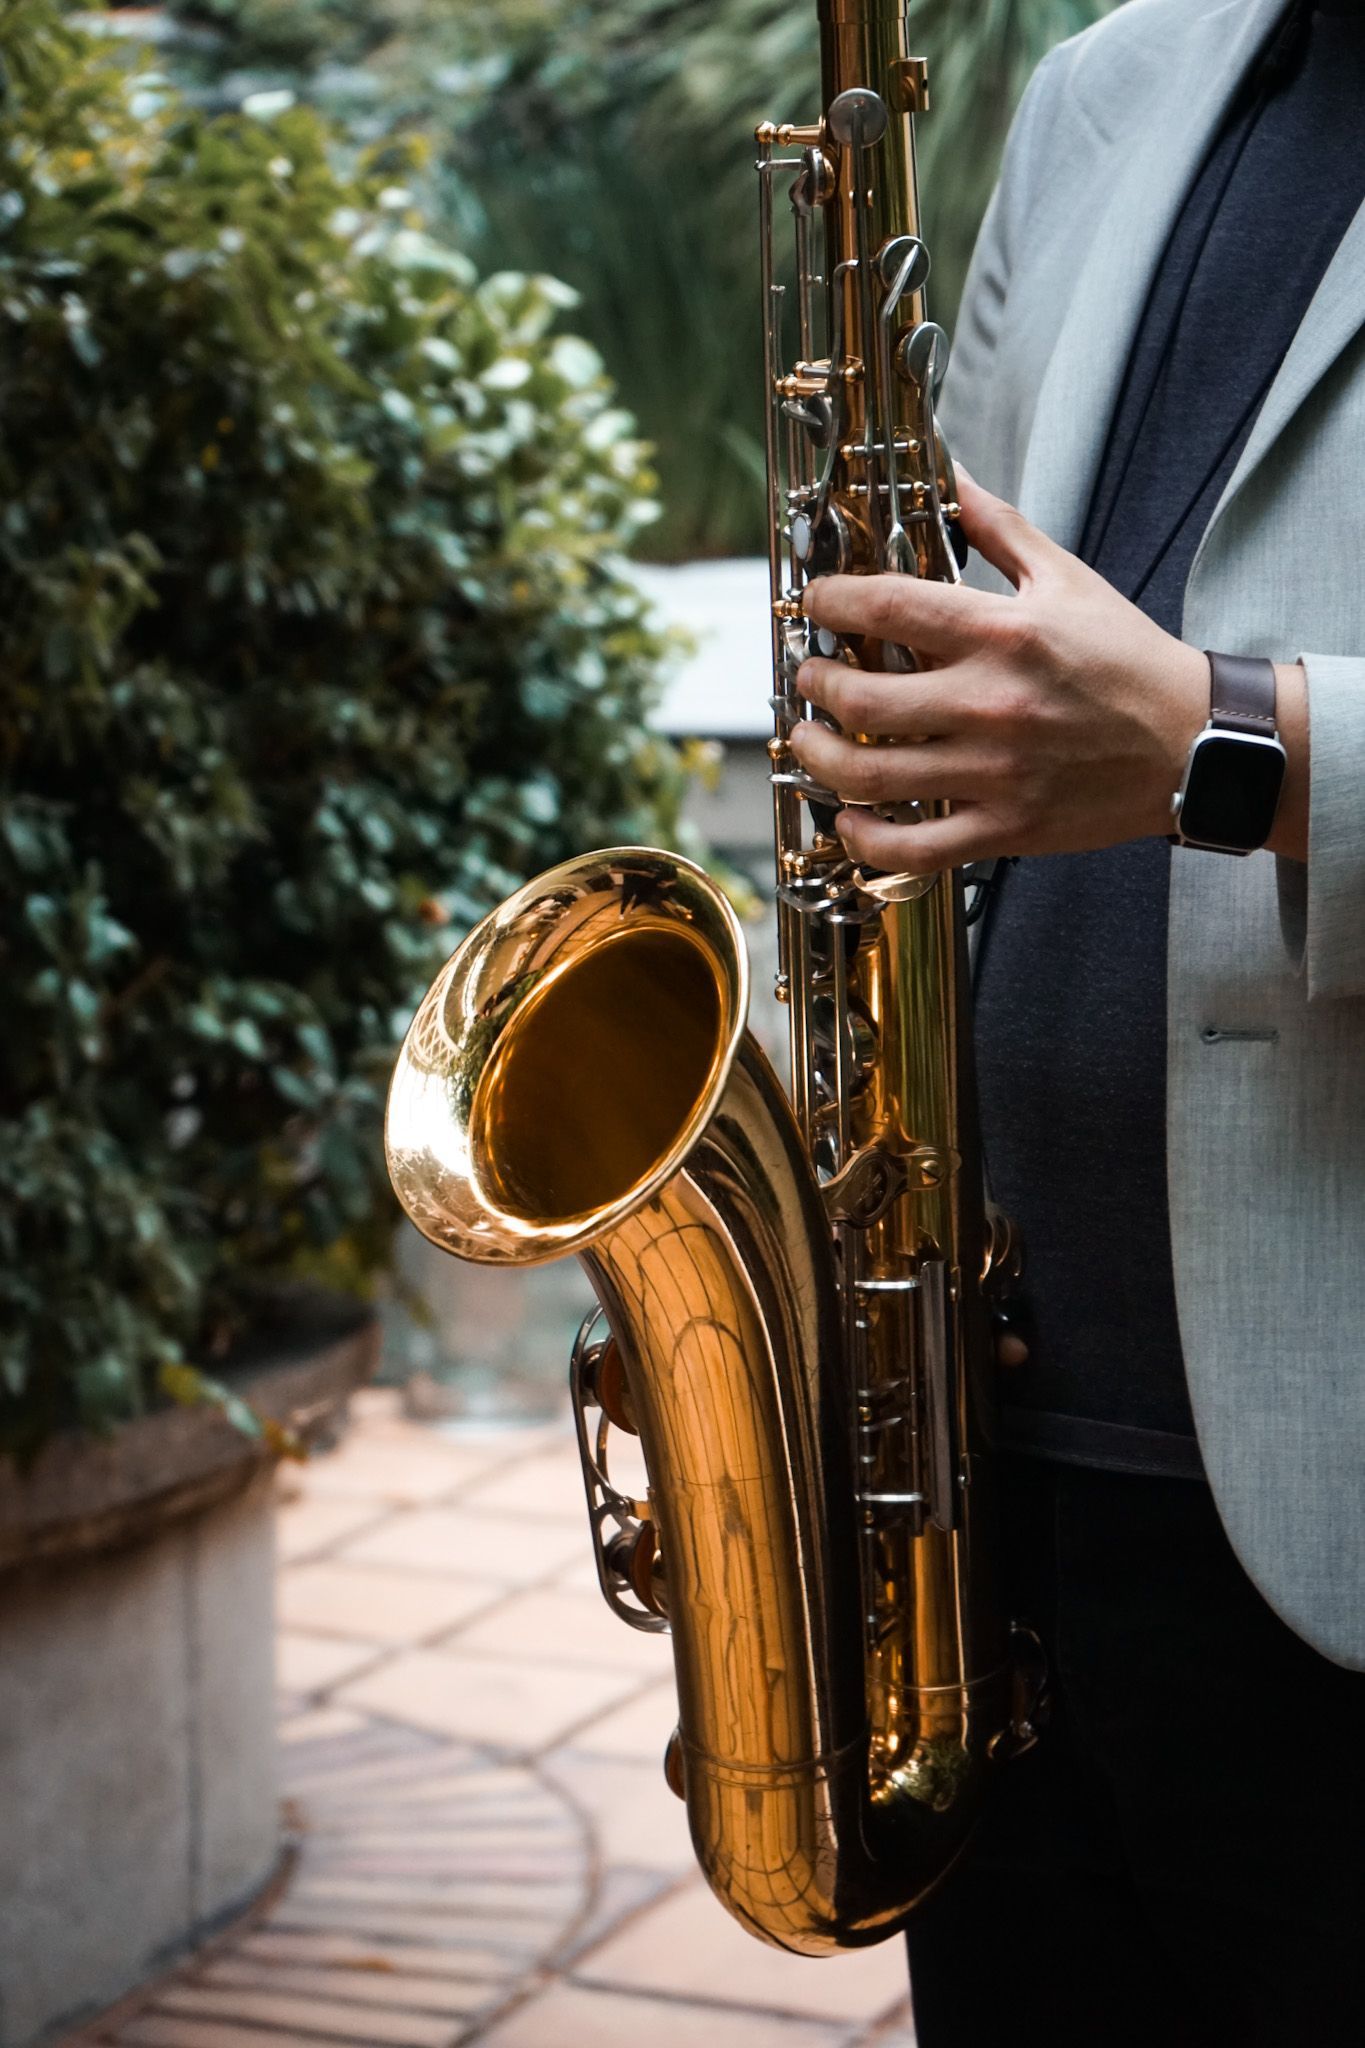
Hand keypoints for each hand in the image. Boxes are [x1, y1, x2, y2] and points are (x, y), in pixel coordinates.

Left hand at [788, 473, 1284, 871]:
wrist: (1193, 742)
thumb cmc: (1127, 661)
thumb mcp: (1066, 578)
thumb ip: (997, 527)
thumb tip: (948, 474)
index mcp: (1003, 634)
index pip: (888, 606)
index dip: (832, 601)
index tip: (817, 602)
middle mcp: (991, 703)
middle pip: (861, 697)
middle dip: (817, 683)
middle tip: (811, 675)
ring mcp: (995, 772)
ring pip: (870, 775)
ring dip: (820, 756)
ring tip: (810, 739)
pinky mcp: (1005, 827)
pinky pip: (914, 848)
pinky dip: (866, 839)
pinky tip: (849, 817)